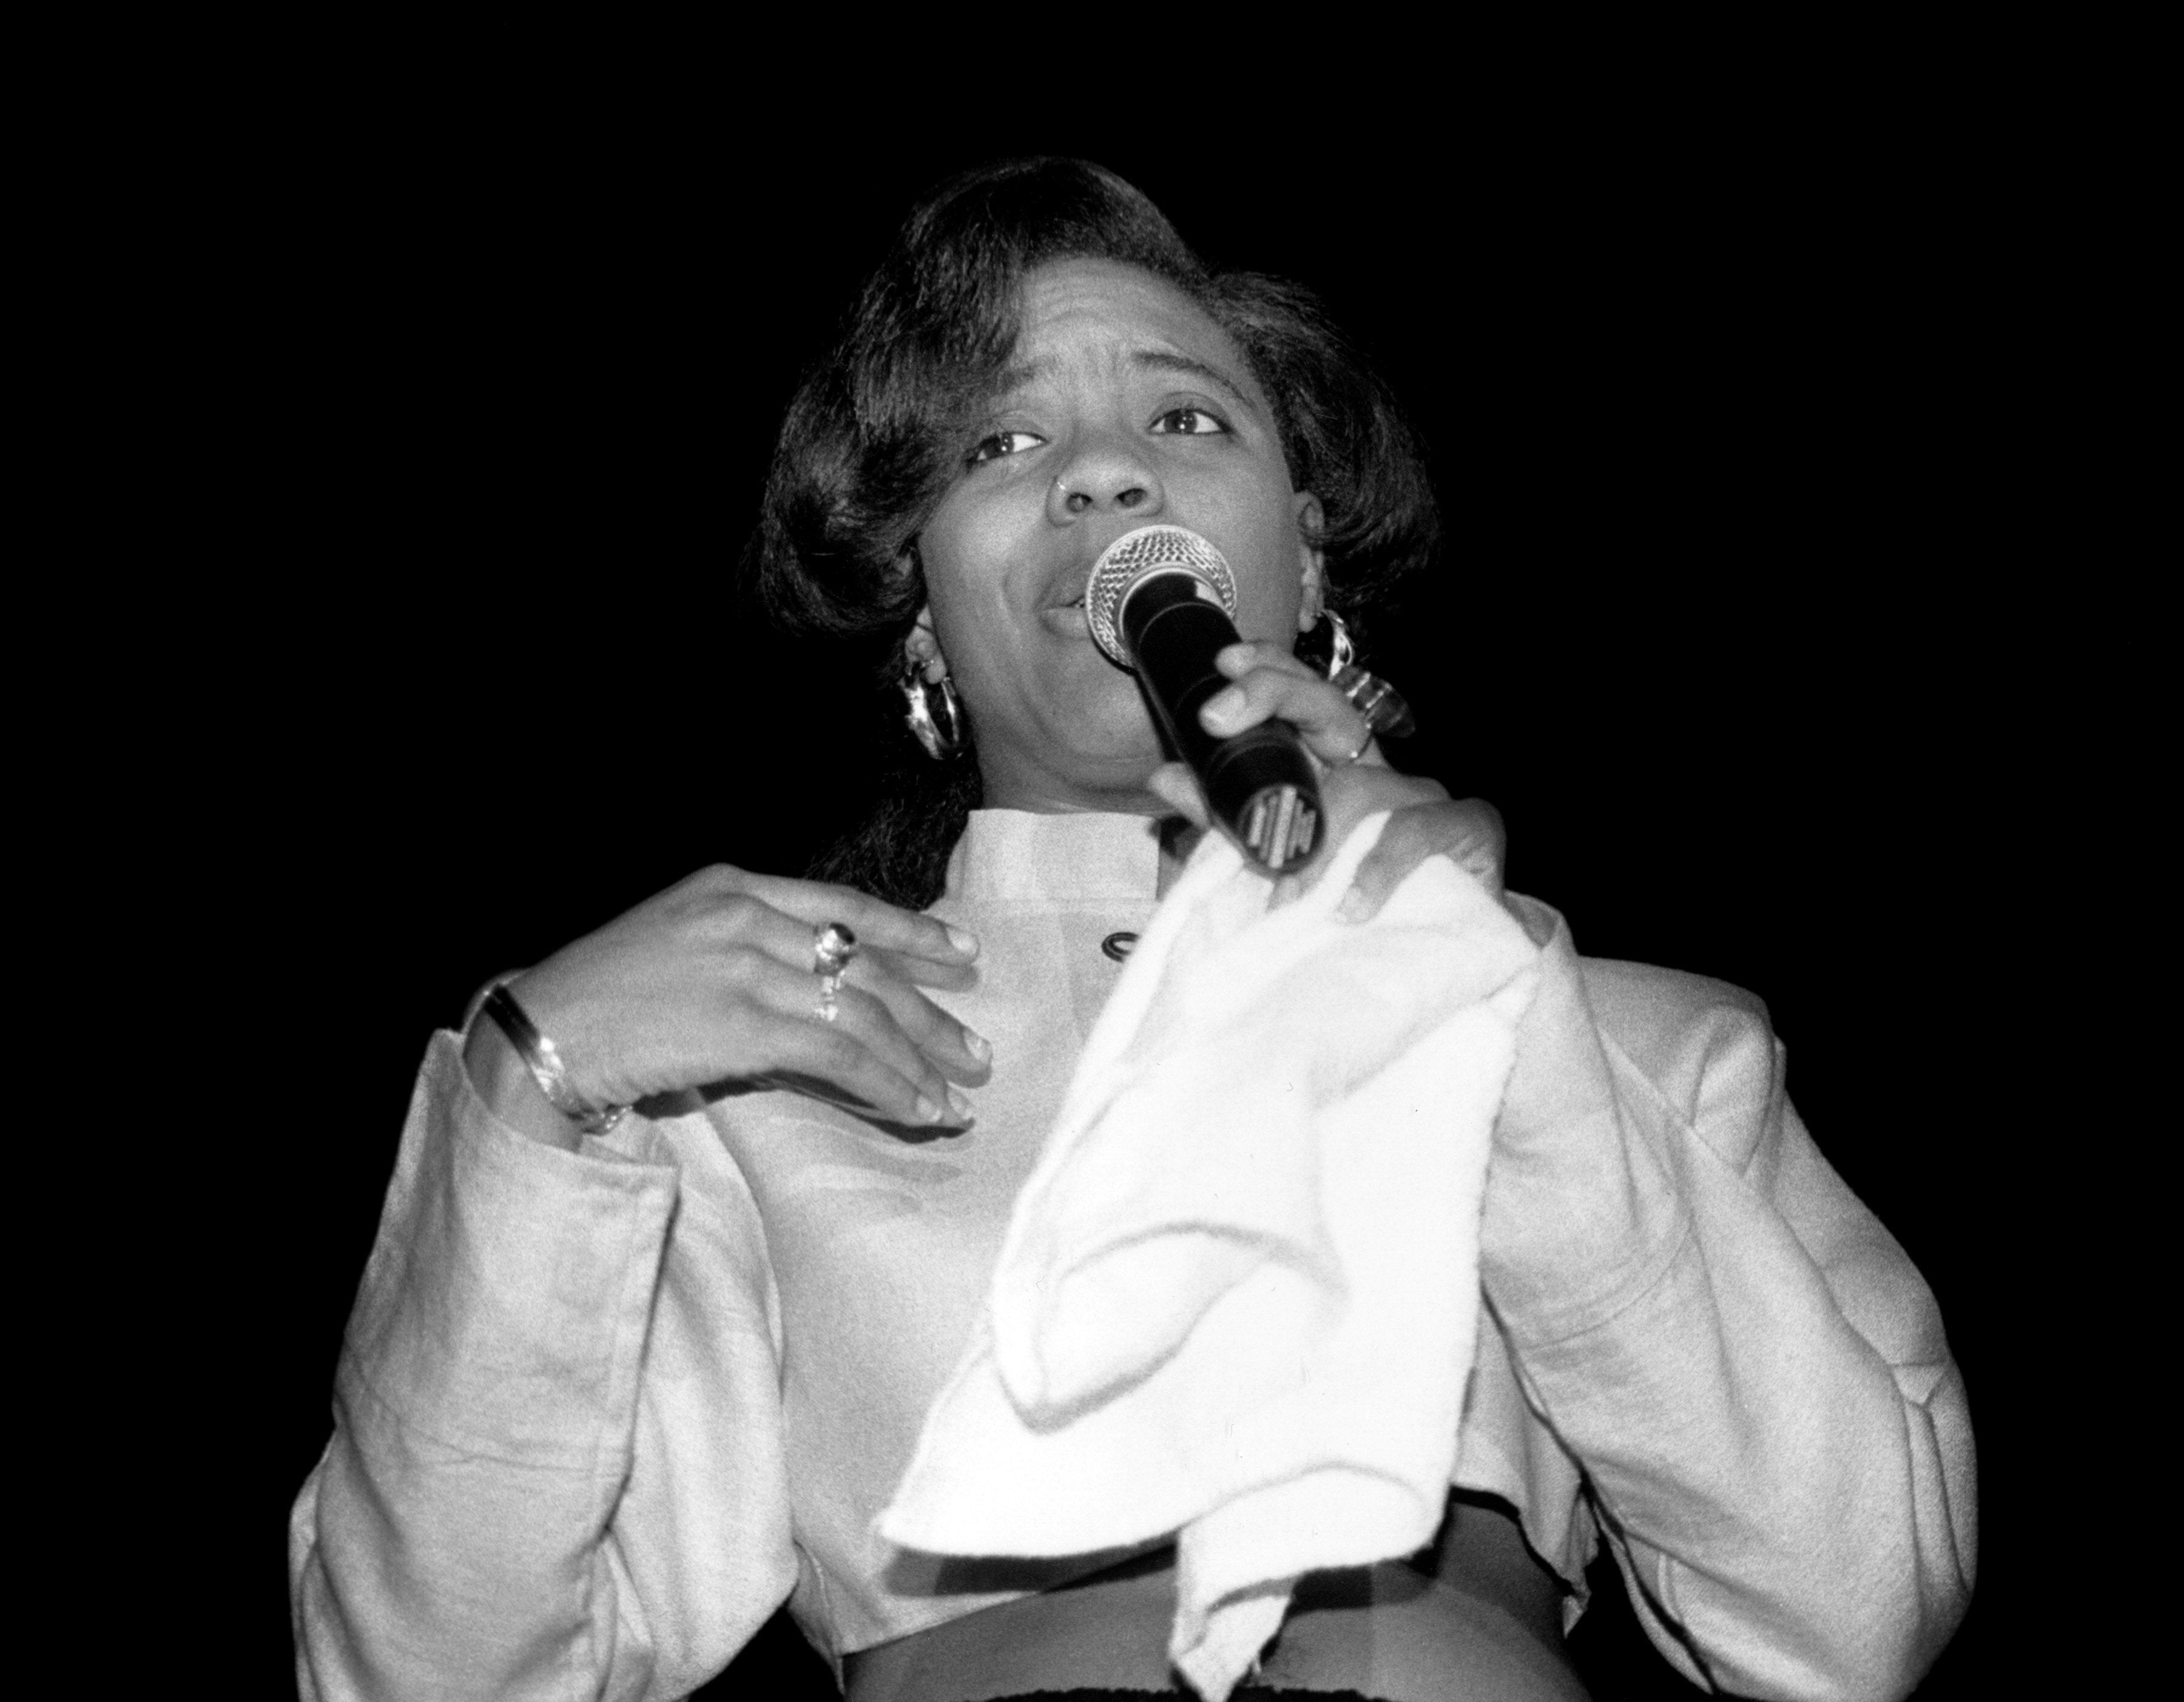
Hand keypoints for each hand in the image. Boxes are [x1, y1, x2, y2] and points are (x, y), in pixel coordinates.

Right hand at [471, 866, 989, 1143]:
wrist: (539, 1029)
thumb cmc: (606, 997)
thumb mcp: (683, 941)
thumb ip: (751, 950)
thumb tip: (825, 995)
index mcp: (735, 886)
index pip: (846, 907)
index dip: (914, 933)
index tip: (964, 955)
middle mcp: (747, 914)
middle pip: (865, 964)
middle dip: (930, 1013)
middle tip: (976, 1051)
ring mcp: (745, 964)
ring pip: (861, 1012)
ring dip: (917, 1061)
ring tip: (954, 1099)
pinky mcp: (741, 1021)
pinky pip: (839, 1055)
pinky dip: (887, 1085)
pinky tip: (914, 1109)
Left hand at [1146, 641, 1507, 922]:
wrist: (1442, 955)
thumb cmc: (1352, 899)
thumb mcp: (1276, 855)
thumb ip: (1225, 815)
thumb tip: (1164, 776)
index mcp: (1333, 766)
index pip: (1302, 694)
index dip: (1268, 669)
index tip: (1224, 662)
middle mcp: (1378, 766)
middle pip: (1330, 706)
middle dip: (1271, 696)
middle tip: (1216, 718)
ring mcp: (1424, 793)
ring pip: (1361, 786)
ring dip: (1312, 837)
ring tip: (1282, 892)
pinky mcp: (1469, 825)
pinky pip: (1416, 831)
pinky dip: (1377, 869)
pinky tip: (1350, 906)